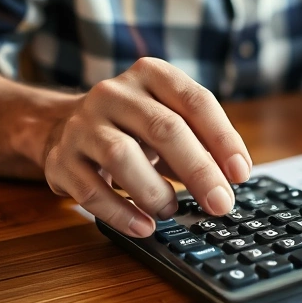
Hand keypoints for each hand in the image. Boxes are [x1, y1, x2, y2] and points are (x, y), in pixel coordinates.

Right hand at [43, 58, 251, 236]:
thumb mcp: (170, 121)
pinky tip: (144, 227)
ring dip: (155, 191)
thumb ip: (202, 143)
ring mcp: (83, 124)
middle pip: (164, 129)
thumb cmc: (135, 127)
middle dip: (199, 171)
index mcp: (151, 75)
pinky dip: (121, 213)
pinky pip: (91, 190)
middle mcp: (114, 93)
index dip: (223, 139)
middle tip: (221, 203)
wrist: (64, 126)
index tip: (241, 173)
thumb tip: (230, 180)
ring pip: (122, 156)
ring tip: (172, 210)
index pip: (196, 101)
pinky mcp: (60, 158)